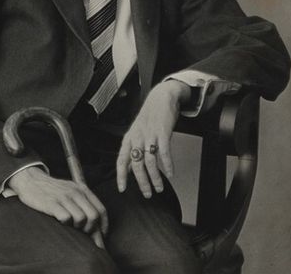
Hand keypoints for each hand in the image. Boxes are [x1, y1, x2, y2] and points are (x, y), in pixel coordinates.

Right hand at [8, 166, 107, 246]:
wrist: (32, 180)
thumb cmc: (53, 190)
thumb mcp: (71, 191)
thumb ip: (83, 204)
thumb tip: (95, 226)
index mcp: (82, 189)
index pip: (101, 210)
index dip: (103, 226)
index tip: (101, 236)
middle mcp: (76, 192)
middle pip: (93, 216)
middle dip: (91, 230)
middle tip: (84, 234)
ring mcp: (64, 197)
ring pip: (81, 219)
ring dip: (78, 228)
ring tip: (71, 226)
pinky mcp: (52, 203)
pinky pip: (66, 218)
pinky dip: (65, 224)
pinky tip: (60, 222)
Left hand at [116, 80, 191, 197]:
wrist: (161, 97)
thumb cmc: (150, 116)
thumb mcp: (137, 131)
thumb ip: (133, 149)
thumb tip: (129, 169)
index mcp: (129, 137)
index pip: (121, 159)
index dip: (121, 175)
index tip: (122, 188)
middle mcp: (137, 137)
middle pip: (137, 164)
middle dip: (142, 182)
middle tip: (147, 193)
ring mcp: (150, 134)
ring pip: (150, 161)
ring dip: (155, 177)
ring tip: (159, 187)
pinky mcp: (162, 132)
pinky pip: (164, 153)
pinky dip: (167, 165)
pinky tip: (170, 174)